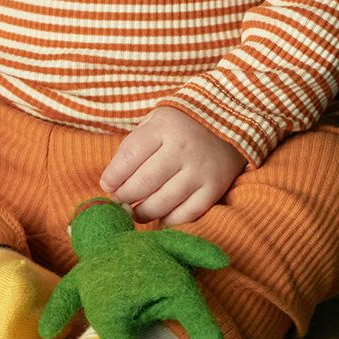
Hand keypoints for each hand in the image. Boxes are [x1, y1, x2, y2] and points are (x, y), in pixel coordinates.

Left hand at [99, 107, 245, 226]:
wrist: (231, 117)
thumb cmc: (183, 123)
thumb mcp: (156, 120)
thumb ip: (135, 144)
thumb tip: (113, 180)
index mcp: (164, 126)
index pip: (129, 156)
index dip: (113, 175)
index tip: (107, 184)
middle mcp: (182, 148)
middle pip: (143, 182)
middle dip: (125, 196)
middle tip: (120, 200)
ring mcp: (200, 170)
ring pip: (163, 202)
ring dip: (143, 213)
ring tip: (136, 212)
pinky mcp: (215, 187)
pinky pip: (187, 214)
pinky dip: (169, 221)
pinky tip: (160, 219)